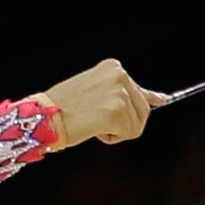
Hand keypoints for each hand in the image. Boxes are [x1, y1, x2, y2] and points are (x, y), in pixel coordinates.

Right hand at [38, 59, 161, 147]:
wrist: (42, 117)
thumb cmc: (62, 107)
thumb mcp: (94, 91)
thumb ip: (124, 94)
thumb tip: (162, 100)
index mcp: (113, 68)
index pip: (140, 89)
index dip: (144, 101)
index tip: (159, 101)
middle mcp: (120, 75)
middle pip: (143, 110)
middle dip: (122, 121)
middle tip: (94, 118)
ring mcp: (120, 93)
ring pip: (136, 123)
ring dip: (115, 129)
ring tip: (90, 121)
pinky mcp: (117, 111)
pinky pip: (129, 133)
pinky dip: (111, 137)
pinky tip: (93, 128)